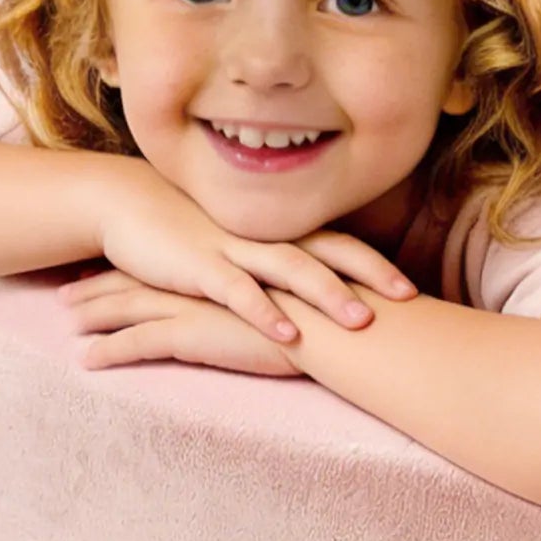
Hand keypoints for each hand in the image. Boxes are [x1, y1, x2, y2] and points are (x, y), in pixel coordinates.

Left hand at [59, 267, 301, 375]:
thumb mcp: (297, 288)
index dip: (139, 266)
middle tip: (71, 291)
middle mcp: (198, 277)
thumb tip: (278, 297)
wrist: (327, 321)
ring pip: (127, 307)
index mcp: (220, 262)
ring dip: (93, 313)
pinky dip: (109, 351)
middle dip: (101, 285)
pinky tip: (87, 360)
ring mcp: (189, 303)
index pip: (169, 261)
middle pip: (138, 278)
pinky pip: (135, 343)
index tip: (114, 267)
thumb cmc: (323, 308)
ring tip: (67, 320)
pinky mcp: (188, 333)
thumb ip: (275, 288)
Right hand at [94, 154, 417, 344]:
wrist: (126, 205)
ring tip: (362, 322)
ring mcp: (234, 249)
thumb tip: (316, 293)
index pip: (340, 245)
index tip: (414, 288)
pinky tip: (289, 336)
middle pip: (329, 252)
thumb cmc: (189, 231)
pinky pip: (238, 292)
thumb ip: (273, 264)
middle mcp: (265, 237)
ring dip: (328, 295)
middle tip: (410, 298)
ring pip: (291, 269)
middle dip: (371, 274)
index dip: (377, 264)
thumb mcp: (238, 246)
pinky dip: (265, 313)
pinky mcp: (200, 267)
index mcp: (278, 232)